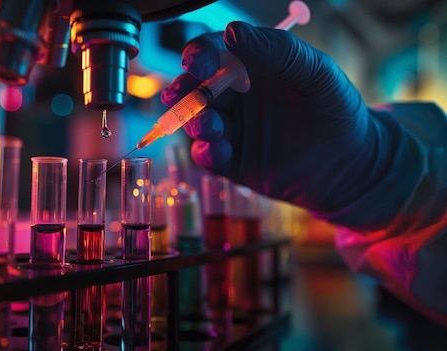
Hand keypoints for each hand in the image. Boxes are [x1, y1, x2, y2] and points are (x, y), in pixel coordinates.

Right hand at [161, 21, 418, 228]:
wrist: (354, 164)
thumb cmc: (338, 110)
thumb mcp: (316, 73)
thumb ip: (278, 50)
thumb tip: (231, 32)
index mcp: (251, 67)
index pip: (213, 54)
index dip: (198, 55)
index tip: (197, 64)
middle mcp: (235, 97)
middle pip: (194, 89)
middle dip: (183, 91)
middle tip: (181, 96)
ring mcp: (233, 130)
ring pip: (196, 122)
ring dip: (194, 122)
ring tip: (210, 125)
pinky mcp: (233, 162)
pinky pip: (208, 156)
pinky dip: (205, 152)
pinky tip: (218, 151)